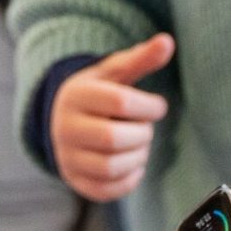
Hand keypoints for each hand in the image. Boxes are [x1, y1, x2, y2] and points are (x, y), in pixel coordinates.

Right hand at [51, 34, 174, 202]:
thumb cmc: (98, 92)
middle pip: (114, 138)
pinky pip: (107, 190)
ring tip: (139, 144)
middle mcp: (65, 128)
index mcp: (76, 95)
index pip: (120, 102)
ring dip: (138, 157)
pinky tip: (133, 163)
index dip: (149, 106)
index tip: (158, 106)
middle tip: (145, 128)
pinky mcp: (75, 181)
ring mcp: (67, 157)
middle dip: (142, 134)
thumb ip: (141, 58)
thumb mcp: (115, 72)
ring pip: (111, 167)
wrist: (63, 119)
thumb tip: (168, 41)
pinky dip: (129, 179)